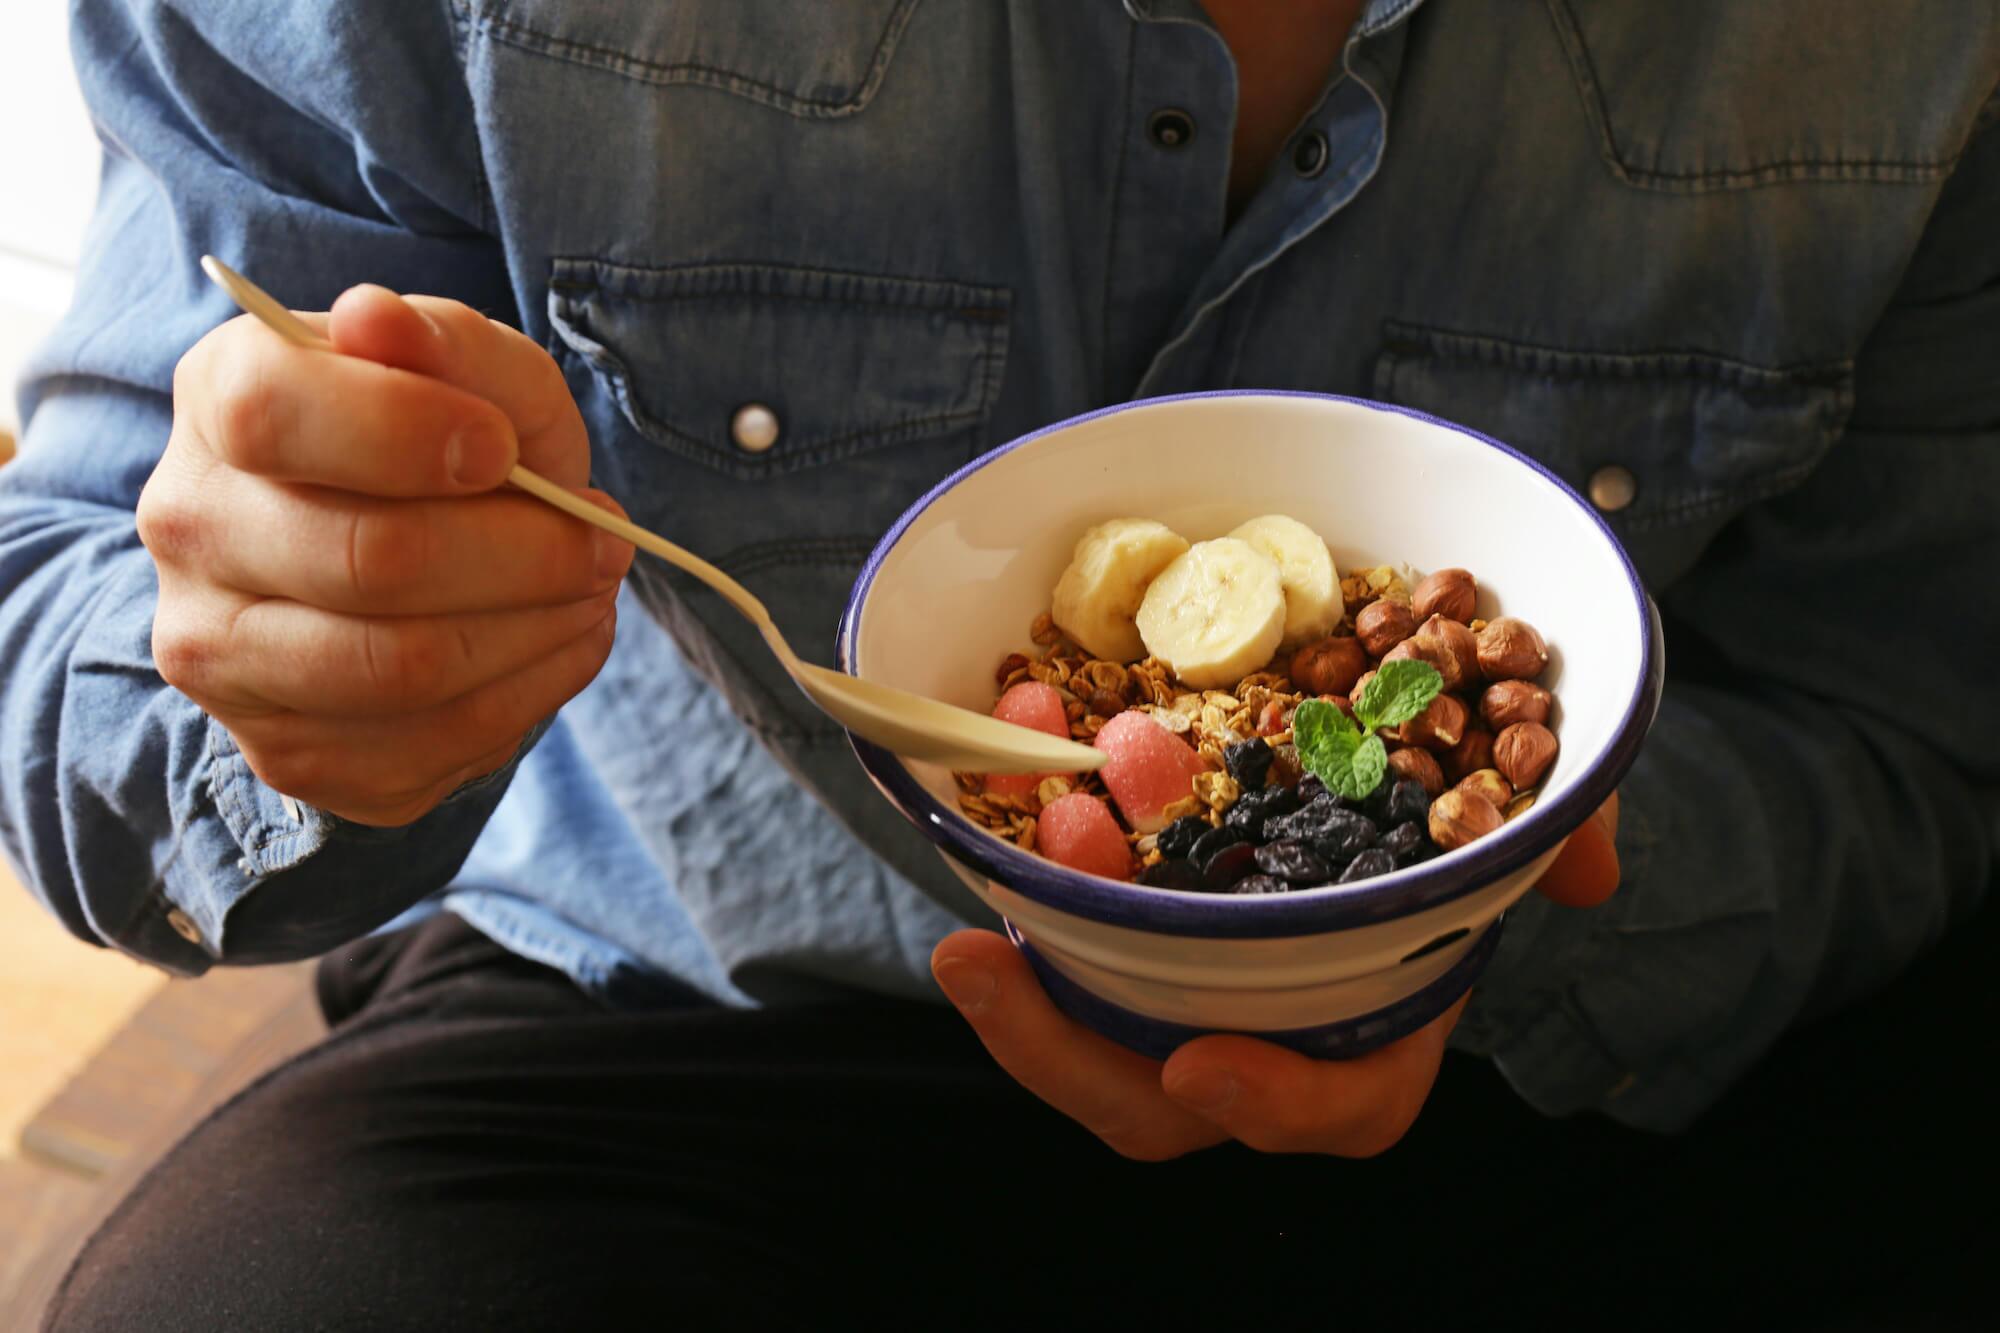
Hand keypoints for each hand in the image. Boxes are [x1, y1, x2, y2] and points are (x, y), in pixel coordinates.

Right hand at [139, 286, 633, 825]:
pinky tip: (558, 640)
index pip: (273, 412)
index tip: (502, 449)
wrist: (399, 570)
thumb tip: (377, 320)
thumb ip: (450, 344)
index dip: (407, 431)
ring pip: (407, 665)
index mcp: (220, 401)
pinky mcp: (289, 751)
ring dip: (540, 627)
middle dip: (526, 552)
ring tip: (590, 589)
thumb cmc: (438, 449)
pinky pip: (437, 738)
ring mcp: (223, 655)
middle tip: (602, 539)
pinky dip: (534, 689)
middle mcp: (192, 529)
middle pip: (370, 559)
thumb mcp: (474, 376)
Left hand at [932, 794, 1619, 1159]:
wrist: (1391, 774)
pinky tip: (978, 861)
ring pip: (1097, 1045)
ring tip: (963, 945)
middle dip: (1072, 1061)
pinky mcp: (1133, 946)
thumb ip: (1557, 837)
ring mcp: (1190, 998)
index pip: (1345, 1107)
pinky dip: (1026, 926)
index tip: (1206, 1066)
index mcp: (1379, 1033)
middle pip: (1166, 1104)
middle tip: (991, 976)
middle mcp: (1273, 1035)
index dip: (1280, 1103)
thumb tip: (1584, 872)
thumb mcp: (1519, 816)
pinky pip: (1068, 964)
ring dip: (1025, 1007)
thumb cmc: (1455, 816)